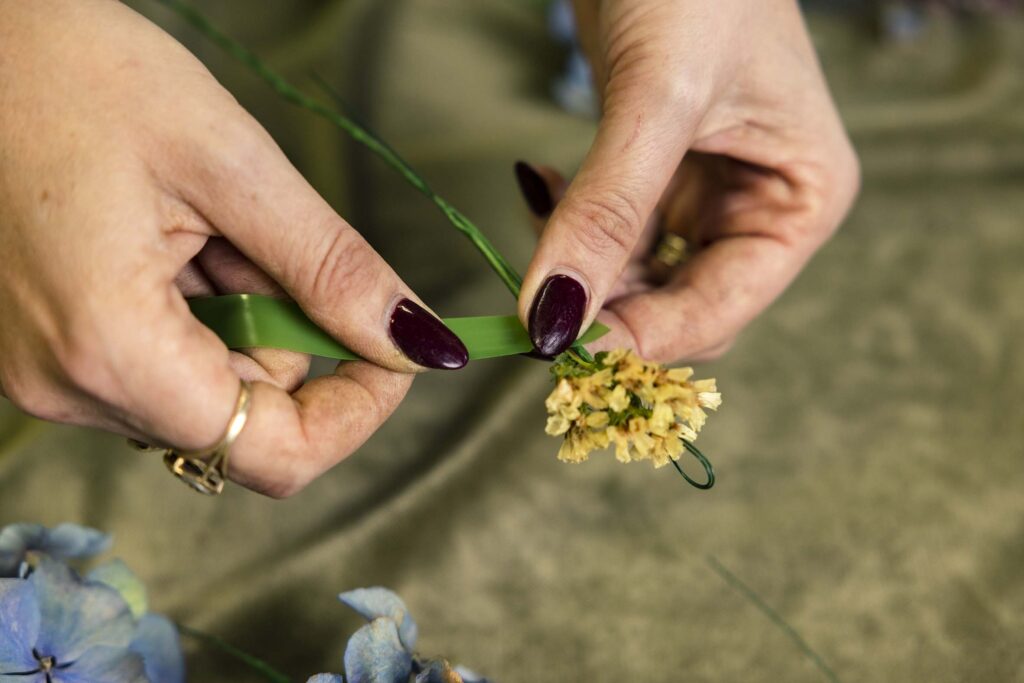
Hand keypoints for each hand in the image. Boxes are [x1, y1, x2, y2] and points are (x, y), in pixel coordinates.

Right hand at [0, 0, 467, 496]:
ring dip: (241, 309)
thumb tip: (422, 346)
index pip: (274, 455)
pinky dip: (196, 303)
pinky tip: (168, 230)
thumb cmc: (69, 69)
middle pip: (244, 416)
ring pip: (207, 384)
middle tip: (261, 233)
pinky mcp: (48, 346)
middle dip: (289, 332)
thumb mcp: (229, 161)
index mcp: (110, 350)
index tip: (392, 348)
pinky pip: (159, 357)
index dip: (356, 411)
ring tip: (198, 217)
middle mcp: (68, 387)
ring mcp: (49, 371)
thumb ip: (331, 269)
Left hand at [516, 0, 858, 361]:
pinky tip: (537, 182)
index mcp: (799, 203)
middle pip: (676, 304)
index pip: (720, 310)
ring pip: (634, 275)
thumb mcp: (660, 99)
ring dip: (579, 266)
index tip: (563, 346)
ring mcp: (704, 193)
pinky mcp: (655, 173)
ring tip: (536, 216)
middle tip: (533, 305)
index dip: (644, 337)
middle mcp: (758, 209)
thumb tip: (552, 315)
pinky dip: (568, 222)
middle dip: (607, 307)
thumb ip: (608, 210)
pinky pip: (609, 231)